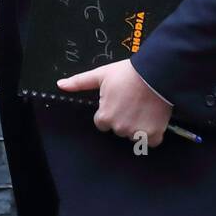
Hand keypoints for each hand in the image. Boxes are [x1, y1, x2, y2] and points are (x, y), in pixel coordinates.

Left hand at [58, 60, 172, 145]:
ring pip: (133, 135)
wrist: (155, 73)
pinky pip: (150, 142)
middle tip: (131, 102)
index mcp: (105, 117)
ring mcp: (136, 132)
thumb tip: (60, 85)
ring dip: (137, 126)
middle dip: (123, 118)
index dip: (109, 110)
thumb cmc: (127, 73)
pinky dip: (152, 134)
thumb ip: (80, 82)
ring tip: (143, 107)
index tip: (118, 101)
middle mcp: (119, 128)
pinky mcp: (153, 134)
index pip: (102, 122)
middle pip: (118, 128)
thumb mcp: (101, 75)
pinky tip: (152, 119)